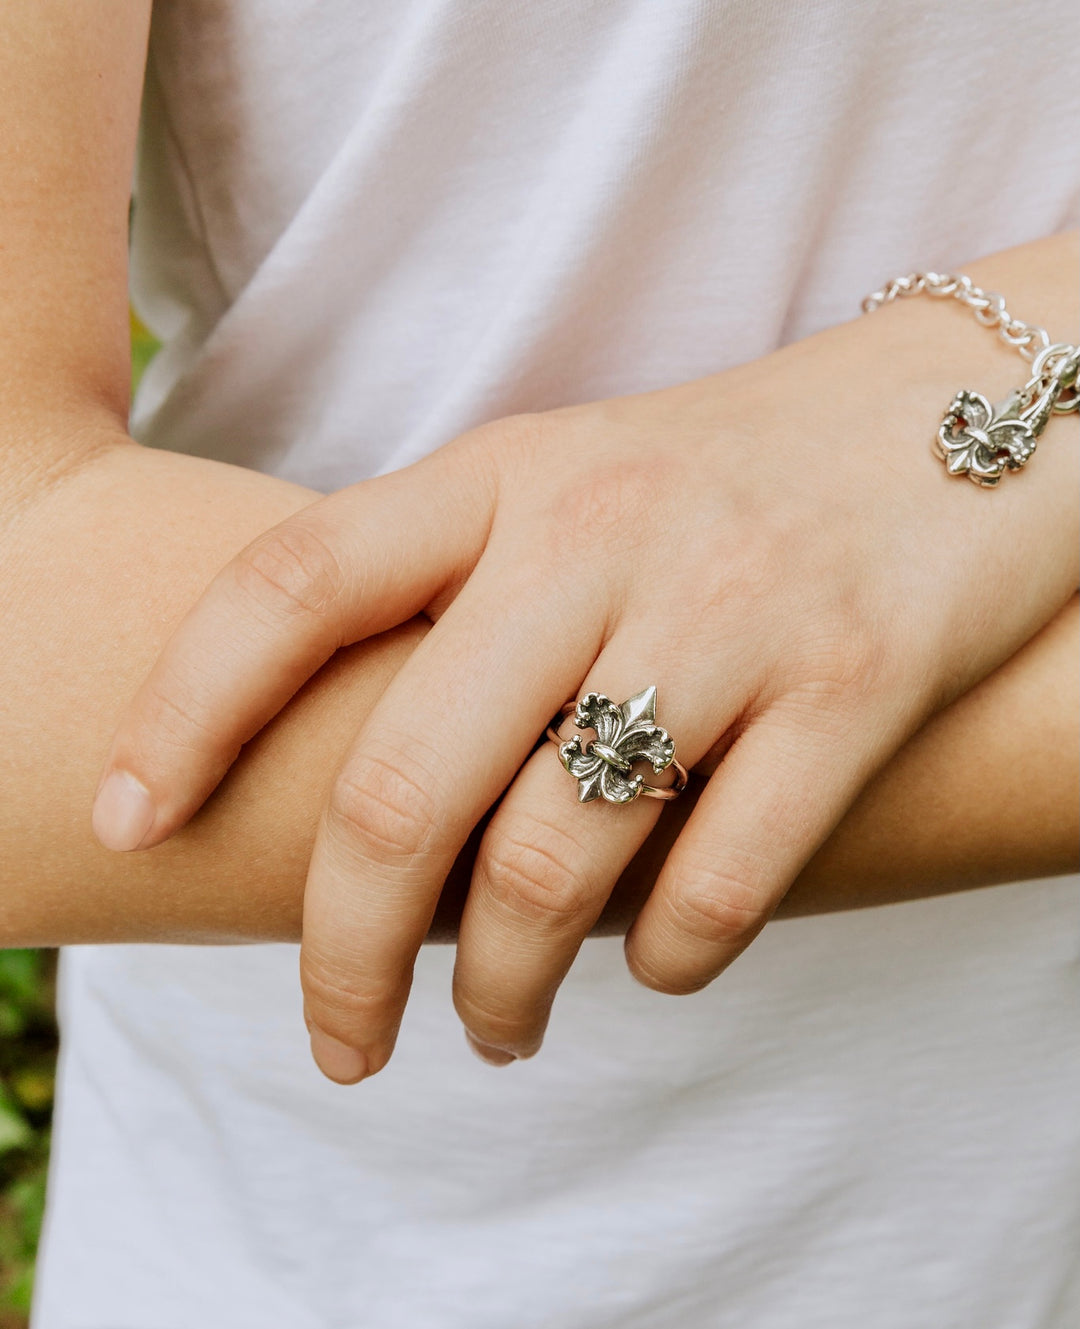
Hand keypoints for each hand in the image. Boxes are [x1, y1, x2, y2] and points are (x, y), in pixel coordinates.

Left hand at [91, 283, 1077, 1080]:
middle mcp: (600, 534)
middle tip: (341, 1044)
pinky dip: (665, 964)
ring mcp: (729, 609)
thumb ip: (460, 598)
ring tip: (496, 1033)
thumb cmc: (730, 479)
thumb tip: (359, 790)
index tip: (128, 827)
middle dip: (342, 955)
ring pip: (550, 863)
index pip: (290, 586)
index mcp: (506, 476)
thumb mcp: (572, 487)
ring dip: (502, 990)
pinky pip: (717, 883)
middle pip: (401, 783)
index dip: (181, 713)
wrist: (959, 417)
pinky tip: (652, 968)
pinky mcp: (854, 685)